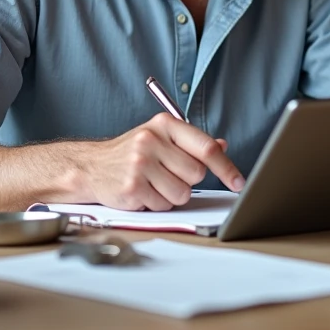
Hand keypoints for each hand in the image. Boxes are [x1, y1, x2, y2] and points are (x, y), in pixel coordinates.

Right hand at [84, 113, 244, 210]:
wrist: (91, 166)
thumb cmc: (131, 152)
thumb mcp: (161, 138)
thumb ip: (191, 143)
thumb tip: (223, 146)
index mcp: (164, 124)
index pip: (205, 146)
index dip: (226, 167)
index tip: (238, 182)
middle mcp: (151, 140)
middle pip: (196, 173)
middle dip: (187, 180)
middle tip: (168, 174)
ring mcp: (140, 164)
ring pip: (182, 193)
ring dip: (172, 195)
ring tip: (154, 184)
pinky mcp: (131, 187)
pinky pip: (163, 205)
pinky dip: (156, 203)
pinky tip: (143, 192)